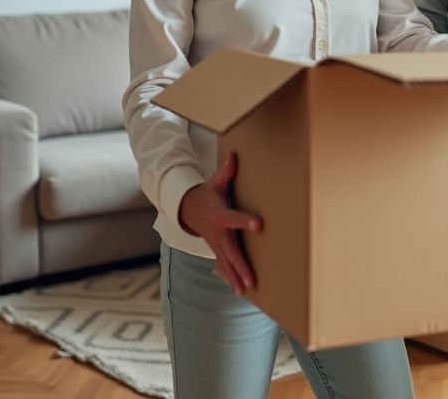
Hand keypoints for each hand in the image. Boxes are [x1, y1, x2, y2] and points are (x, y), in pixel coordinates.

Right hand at [178, 152, 262, 295]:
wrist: (187, 210)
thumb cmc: (207, 195)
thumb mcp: (215, 182)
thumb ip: (227, 171)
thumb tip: (235, 156)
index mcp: (219, 214)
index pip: (234, 218)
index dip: (245, 221)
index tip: (260, 225)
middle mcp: (217, 233)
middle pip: (231, 251)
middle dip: (241, 265)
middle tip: (252, 279)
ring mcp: (216, 244)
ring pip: (227, 263)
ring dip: (236, 278)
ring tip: (247, 291)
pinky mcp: (217, 250)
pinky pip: (225, 266)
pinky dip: (232, 279)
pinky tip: (242, 291)